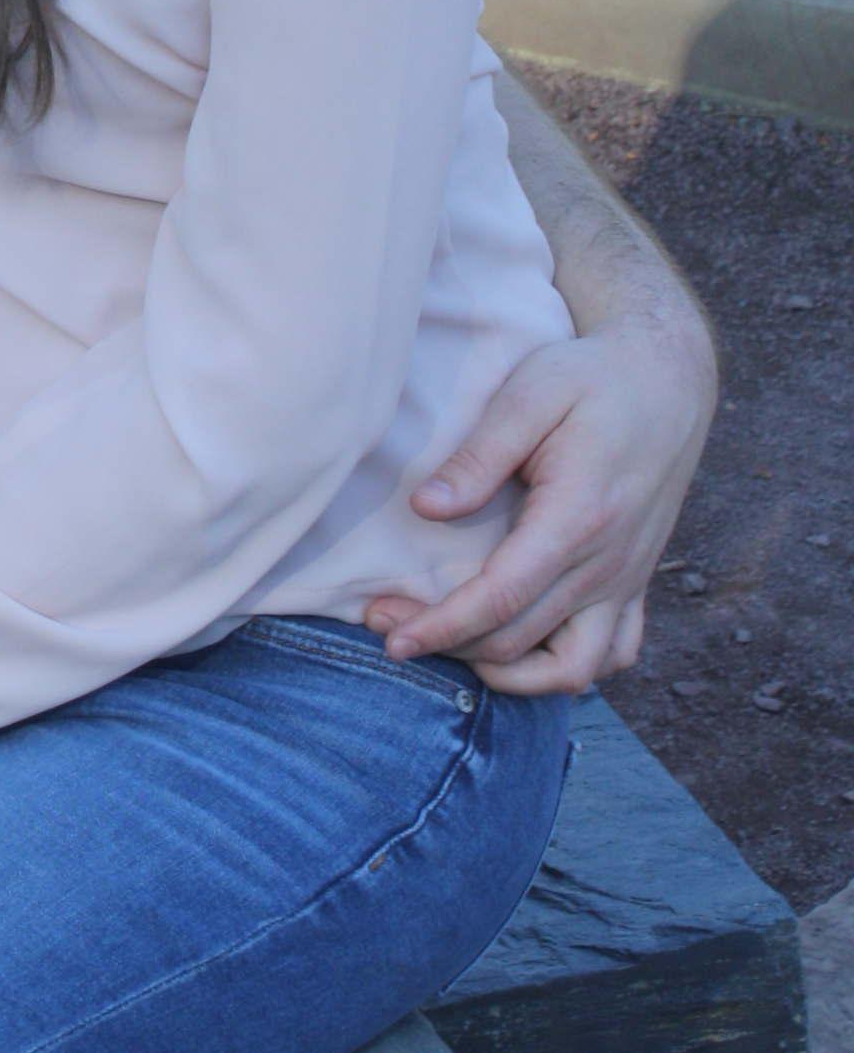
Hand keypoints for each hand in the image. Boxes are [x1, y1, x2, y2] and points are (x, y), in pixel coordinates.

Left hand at [363, 320, 714, 695]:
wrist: (668, 379)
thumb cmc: (591, 379)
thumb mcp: (530, 394)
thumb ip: (479, 456)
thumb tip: (426, 508)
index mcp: (577, 518)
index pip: (501, 597)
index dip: (442, 626)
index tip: (390, 635)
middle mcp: (608, 564)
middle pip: (520, 639)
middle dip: (447, 644)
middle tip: (384, 623)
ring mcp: (628, 580)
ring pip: (574, 668)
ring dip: (507, 673)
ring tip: (450, 647)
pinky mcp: (637, 582)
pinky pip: (613, 654)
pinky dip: (564, 669)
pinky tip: (519, 649)